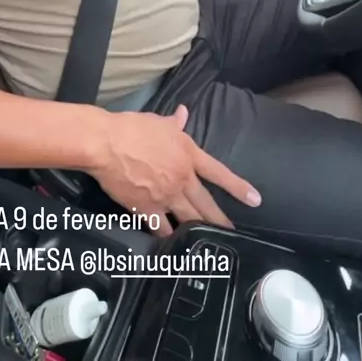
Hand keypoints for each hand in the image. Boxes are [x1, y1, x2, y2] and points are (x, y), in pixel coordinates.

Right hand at [90, 104, 260, 235]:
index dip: (238, 187)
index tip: (255, 199)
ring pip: (189, 219)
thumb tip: (184, 113)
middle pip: (207, 203)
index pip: (219, 173)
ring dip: (200, 231)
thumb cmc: (132, 128)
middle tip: (233, 233)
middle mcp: (182, 177)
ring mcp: (166, 196)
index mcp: (188, 154)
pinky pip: (162, 229)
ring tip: (210, 246)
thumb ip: (174, 122)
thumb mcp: (158, 121)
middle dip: (221, 220)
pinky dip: (169, 238)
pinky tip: (174, 248)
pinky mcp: (147, 209)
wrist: (106, 144)